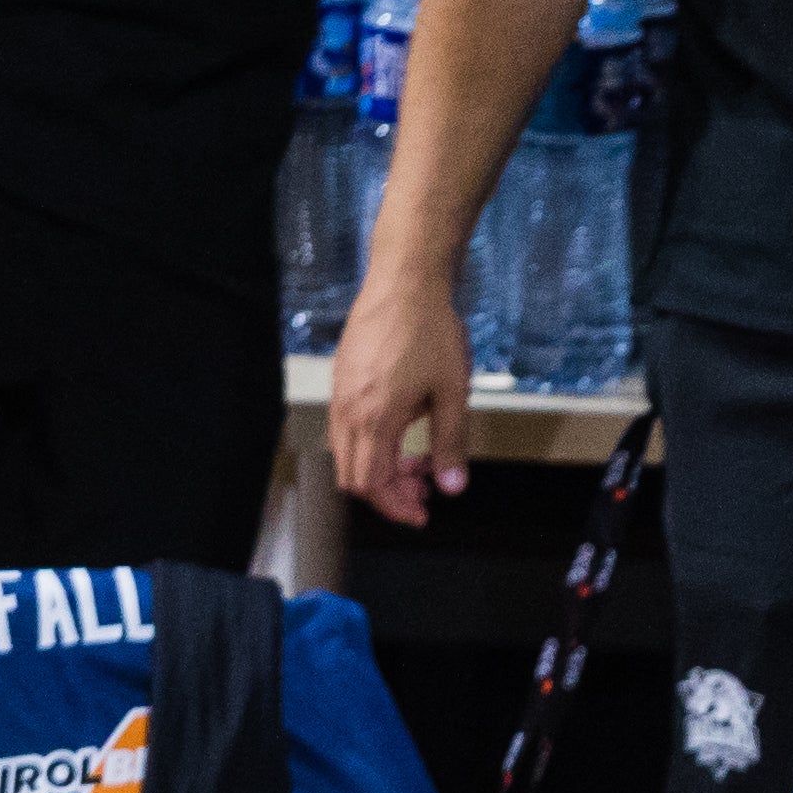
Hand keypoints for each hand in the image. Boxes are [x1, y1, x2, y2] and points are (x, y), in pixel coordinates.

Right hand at [327, 267, 475, 526]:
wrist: (406, 279)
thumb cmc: (432, 331)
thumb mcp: (453, 392)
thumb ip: (450, 445)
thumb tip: (452, 488)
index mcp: (374, 419)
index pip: (371, 484)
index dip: (396, 507)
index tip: (423, 513)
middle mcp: (347, 410)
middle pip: (353, 475)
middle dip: (388, 492)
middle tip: (423, 491)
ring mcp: (339, 392)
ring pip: (347, 452)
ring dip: (379, 467)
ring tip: (418, 462)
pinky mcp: (341, 377)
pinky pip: (346, 427)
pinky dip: (370, 443)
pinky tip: (402, 430)